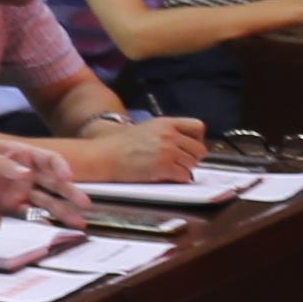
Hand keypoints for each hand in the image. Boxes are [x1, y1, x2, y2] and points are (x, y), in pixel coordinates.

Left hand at [0, 136, 87, 216]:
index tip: (66, 176)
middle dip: (71, 193)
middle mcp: (28, 173)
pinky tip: (56, 227)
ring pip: (48, 200)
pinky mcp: (12, 205)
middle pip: (55, 183)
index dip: (60, 167)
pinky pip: (32, 213)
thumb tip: (26, 173)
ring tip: (78, 222)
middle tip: (84, 204)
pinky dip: (43, 220)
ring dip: (63, 210)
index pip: (49, 159)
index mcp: (23, 155)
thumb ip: (3, 164)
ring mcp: (21, 190)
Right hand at [77, 115, 204, 182]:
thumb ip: (165, 133)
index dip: (197, 139)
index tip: (190, 146)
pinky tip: (166, 177)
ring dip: (185, 169)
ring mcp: (168, 151)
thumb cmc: (116, 145)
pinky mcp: (164, 167)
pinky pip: (185, 176)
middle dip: (191, 157)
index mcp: (165, 123)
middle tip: (180, 162)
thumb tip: (182, 144)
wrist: (103, 155)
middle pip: (199, 149)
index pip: (198, 127)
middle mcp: (169, 135)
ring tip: (170, 170)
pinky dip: (178, 179)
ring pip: (193, 164)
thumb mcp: (145, 129)